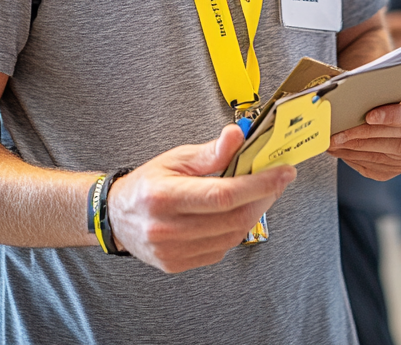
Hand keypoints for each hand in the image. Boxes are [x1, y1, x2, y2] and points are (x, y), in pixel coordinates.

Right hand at [107, 125, 295, 272]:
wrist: (117, 216)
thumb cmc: (147, 184)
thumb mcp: (176, 158)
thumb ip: (210, 152)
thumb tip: (237, 136)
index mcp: (163, 196)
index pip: (222, 194)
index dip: (258, 184)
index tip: (282, 172)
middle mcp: (167, 228)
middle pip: (232, 218)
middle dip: (264, 197)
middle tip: (278, 180)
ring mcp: (172, 251)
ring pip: (231, 236)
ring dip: (254, 213)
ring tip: (260, 193)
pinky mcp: (178, 264)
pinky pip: (221, 248)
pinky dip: (236, 229)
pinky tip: (236, 212)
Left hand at [328, 88, 400, 179]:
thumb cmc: (397, 93)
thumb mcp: (394, 87)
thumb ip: (380, 91)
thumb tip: (348, 95)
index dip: (391, 117)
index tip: (368, 116)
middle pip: (397, 142)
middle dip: (363, 138)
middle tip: (338, 135)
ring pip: (387, 158)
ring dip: (356, 152)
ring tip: (334, 144)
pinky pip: (382, 170)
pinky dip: (359, 161)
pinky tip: (343, 153)